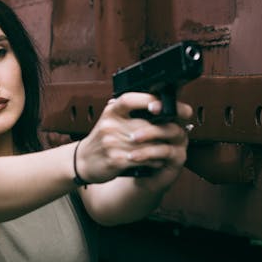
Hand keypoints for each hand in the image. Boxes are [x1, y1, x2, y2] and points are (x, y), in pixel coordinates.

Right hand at [74, 92, 192, 187]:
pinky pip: (142, 159)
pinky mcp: (115, 160)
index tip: (161, 104)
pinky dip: (153, 161)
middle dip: (163, 130)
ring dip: (161, 148)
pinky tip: (158, 160)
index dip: (146, 100)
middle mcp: (109, 125)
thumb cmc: (101, 140)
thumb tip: (157, 101)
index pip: (128, 100)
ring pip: (146, 144)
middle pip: (144, 125)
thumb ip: (128, 112)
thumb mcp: (110, 120)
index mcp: (111, 112)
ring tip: (170, 147)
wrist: (83, 161)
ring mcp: (111, 143)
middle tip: (178, 130)